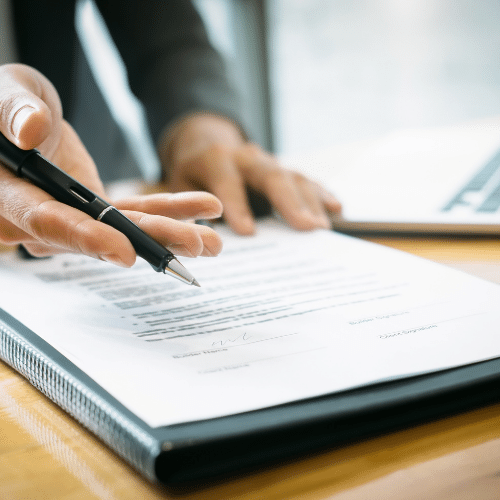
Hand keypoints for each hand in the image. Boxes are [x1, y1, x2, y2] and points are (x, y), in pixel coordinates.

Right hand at [0, 64, 222, 264]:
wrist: (22, 122)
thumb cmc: (5, 106)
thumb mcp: (4, 93)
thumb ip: (13, 110)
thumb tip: (32, 130)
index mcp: (10, 195)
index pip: (47, 220)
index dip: (87, 238)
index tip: (125, 251)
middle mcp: (40, 218)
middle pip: (100, 235)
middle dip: (150, 240)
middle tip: (195, 244)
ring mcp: (74, 218)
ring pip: (125, 228)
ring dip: (170, 232)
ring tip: (213, 241)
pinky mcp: (97, 211)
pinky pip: (134, 212)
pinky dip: (169, 210)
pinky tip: (203, 210)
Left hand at [158, 113, 340, 234]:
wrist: (207, 144)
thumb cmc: (193, 173)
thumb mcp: (180, 186)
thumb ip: (189, 209)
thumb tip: (199, 240)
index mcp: (217, 159)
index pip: (228, 181)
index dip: (237, 205)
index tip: (248, 232)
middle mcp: (248, 157)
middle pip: (272, 176)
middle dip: (290, 202)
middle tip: (307, 227)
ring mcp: (269, 162)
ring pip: (294, 177)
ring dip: (311, 202)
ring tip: (322, 228)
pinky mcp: (283, 171)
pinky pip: (305, 180)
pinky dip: (321, 194)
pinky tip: (336, 209)